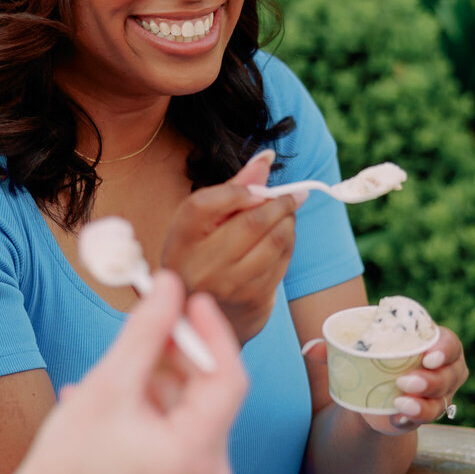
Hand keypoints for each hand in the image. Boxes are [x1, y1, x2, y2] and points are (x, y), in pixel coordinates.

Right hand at [12, 272, 247, 473]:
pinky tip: (114, 404)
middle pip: (211, 393)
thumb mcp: (107, 385)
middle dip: (179, 356)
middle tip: (150, 322)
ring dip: (160, 382)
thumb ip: (146, 332)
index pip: (227, 378)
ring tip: (112, 378)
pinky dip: (156, 408)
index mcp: (196, 455)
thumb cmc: (67, 464)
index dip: (211, 333)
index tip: (191, 299)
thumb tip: (171, 285)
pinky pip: (184, 430)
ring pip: (194, 409)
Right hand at [160, 150, 300, 344]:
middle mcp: (201, 265)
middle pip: (252, 221)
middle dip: (280, 202)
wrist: (200, 316)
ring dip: (289, 222)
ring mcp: (229, 286)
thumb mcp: (202, 223)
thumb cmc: (200, 257)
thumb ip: (232, 189)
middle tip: (294, 195)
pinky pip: (282, 260)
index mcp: (180, 239)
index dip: (240, 190)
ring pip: (275, 240)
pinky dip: (289, 242)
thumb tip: (267, 157)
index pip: (205, 203)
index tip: (259, 189)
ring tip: (287, 215)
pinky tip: (283, 237)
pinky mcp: (253, 299)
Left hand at [299, 325, 467, 435]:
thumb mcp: (356, 351)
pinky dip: (411, 419)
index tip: (426, 356)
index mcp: (432, 345)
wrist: (372, 389)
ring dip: (422, 404)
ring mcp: (439, 396)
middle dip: (431, 380)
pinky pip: (425, 420)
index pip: (449, 344)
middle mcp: (444, 370)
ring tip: (399, 402)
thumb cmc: (372, 359)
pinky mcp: (424, 415)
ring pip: (440, 402)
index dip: (443, 349)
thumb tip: (307, 348)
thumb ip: (333, 349)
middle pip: (448, 375)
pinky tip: (397, 419)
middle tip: (405, 381)